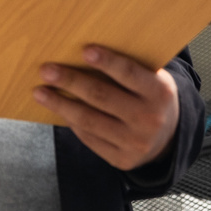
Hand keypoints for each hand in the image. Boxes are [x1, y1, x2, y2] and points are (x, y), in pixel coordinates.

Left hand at [34, 45, 179, 170]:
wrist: (169, 137)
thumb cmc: (152, 97)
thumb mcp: (152, 79)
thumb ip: (128, 69)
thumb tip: (83, 53)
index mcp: (159, 92)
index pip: (129, 74)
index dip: (107, 62)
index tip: (84, 51)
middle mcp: (149, 118)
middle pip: (101, 97)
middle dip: (70, 82)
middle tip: (47, 70)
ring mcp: (135, 142)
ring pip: (89, 121)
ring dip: (60, 104)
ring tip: (40, 92)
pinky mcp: (122, 159)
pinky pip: (89, 138)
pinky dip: (72, 123)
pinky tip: (59, 110)